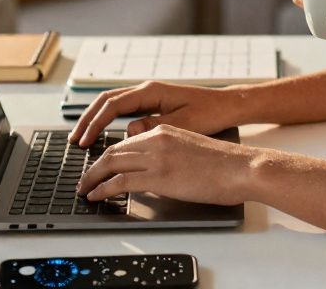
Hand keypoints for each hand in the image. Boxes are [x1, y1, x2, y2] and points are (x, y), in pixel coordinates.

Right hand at [67, 81, 244, 146]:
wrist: (228, 106)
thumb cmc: (210, 114)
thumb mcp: (182, 124)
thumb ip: (153, 128)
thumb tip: (128, 132)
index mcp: (151, 91)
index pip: (112, 105)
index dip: (95, 123)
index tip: (85, 141)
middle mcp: (147, 90)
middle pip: (106, 101)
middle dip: (88, 119)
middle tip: (74, 140)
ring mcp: (149, 96)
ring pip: (113, 105)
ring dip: (96, 120)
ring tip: (83, 138)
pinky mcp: (154, 105)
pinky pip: (125, 111)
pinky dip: (110, 121)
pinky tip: (105, 135)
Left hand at [77, 124, 255, 205]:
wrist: (241, 168)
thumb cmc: (224, 164)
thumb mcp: (190, 148)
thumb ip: (168, 152)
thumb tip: (154, 169)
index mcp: (165, 129)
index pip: (126, 141)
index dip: (107, 156)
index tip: (99, 167)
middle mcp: (157, 138)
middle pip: (113, 151)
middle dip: (94, 167)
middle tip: (84, 180)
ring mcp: (157, 157)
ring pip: (111, 164)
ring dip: (93, 178)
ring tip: (85, 190)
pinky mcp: (159, 176)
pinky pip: (120, 181)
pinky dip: (103, 189)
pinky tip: (97, 196)